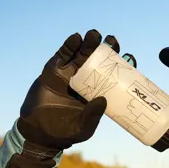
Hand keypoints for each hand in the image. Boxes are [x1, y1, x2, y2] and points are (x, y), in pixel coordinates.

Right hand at [17, 29, 120, 150]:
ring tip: (95, 35)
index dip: (121, 65)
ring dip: (89, 43)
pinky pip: (63, 54)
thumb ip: (92, 116)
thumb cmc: (65, 132)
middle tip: (112, 40)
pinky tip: (76, 38)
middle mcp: (85, 79)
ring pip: (81, 54)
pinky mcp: (53, 70)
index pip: (112, 75)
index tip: (130, 57)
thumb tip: (103, 100)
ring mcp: (69, 73)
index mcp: (97, 91)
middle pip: (98, 59)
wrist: (39, 131)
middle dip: (106, 48)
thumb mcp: (83, 128)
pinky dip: (69, 45)